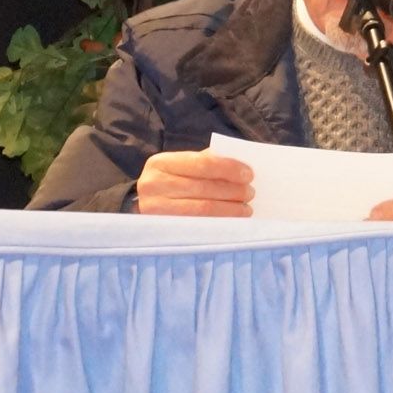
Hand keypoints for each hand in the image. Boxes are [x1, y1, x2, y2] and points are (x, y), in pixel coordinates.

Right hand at [134, 150, 253, 216]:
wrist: (141, 206)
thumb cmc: (170, 183)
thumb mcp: (180, 167)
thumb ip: (205, 162)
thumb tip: (239, 166)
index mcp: (160, 163)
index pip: (201, 163)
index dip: (228, 168)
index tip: (249, 174)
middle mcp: (153, 185)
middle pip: (203, 187)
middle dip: (233, 190)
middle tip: (251, 193)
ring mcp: (155, 210)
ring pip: (202, 209)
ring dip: (230, 209)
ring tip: (246, 208)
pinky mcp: (163, 229)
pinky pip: (199, 226)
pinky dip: (221, 222)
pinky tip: (233, 220)